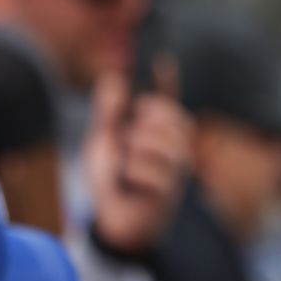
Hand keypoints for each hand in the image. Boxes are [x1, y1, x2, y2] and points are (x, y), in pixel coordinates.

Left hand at [85, 55, 192, 255]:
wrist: (115, 221)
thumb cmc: (113, 182)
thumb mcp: (104, 143)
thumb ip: (109, 114)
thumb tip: (113, 77)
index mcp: (159, 132)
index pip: (167, 100)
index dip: (166, 80)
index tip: (161, 59)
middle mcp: (174, 147)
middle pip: (167, 115)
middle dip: (142, 121)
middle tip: (129, 138)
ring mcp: (176, 168)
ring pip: (160, 139)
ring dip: (135, 147)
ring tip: (127, 162)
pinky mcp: (171, 189)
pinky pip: (149, 167)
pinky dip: (131, 172)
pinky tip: (129, 181)